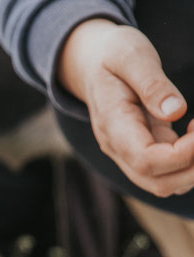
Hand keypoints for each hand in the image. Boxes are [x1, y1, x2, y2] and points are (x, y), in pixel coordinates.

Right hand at [58, 19, 193, 197]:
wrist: (90, 63)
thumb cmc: (111, 55)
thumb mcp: (131, 57)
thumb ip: (152, 84)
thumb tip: (176, 112)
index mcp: (113, 126)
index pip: (147, 160)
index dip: (182, 154)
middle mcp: (118, 149)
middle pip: (158, 183)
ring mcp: (128, 154)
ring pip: (164, 184)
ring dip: (193, 168)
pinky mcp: (141, 151)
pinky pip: (167, 172)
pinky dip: (188, 162)